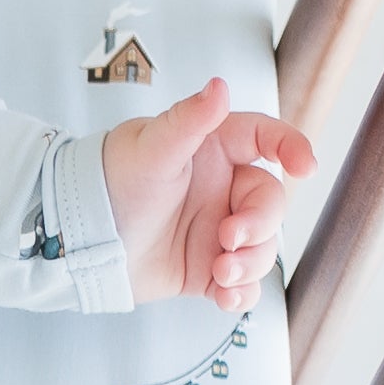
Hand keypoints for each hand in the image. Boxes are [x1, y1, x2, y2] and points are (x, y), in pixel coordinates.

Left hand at [98, 75, 313, 308]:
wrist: (78, 238)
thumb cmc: (109, 181)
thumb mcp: (150, 148)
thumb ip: (188, 120)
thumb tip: (219, 86)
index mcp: (216, 150)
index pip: (267, 140)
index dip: (292, 148)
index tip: (305, 168)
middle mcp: (223, 189)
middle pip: (270, 203)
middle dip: (260, 225)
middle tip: (229, 239)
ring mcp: (217, 230)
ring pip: (261, 247)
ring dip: (251, 264)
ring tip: (221, 273)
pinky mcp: (204, 268)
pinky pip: (240, 284)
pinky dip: (240, 294)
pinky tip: (226, 298)